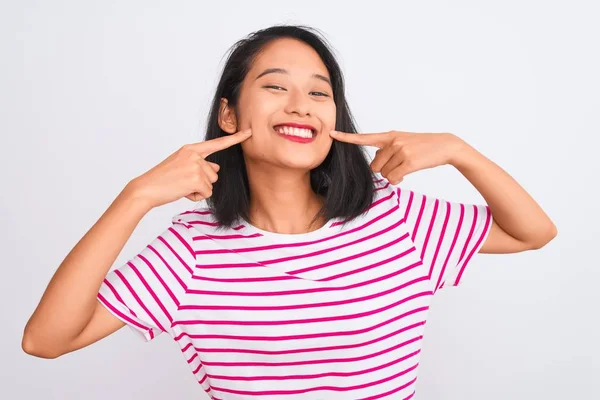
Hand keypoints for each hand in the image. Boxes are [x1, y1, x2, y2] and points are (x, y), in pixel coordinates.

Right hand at [128, 129, 251, 208]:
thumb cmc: (162, 179)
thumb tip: (217, 169)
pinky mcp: (196, 179)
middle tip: (182, 182)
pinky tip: (182, 192)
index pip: (217, 143)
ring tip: (181, 187)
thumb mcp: (182, 166)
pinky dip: (195, 197)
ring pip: (211, 184)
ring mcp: (196, 166)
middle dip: (202, 182)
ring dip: (198, 190)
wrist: (146, 188)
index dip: (235, 139)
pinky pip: (206, 193)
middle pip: (214, 174)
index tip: (248, 132)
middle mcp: (195, 155)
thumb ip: (200, 165)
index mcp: (191, 149)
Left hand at [330, 130, 465, 183]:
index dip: (347, 138)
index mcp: (389, 136)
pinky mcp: (409, 161)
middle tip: (399, 165)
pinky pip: (394, 178)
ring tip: (406, 166)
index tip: (332, 134)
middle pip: (375, 166)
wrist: (445, 145)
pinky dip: (399, 180)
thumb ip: (387, 149)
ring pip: (384, 174)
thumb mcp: (403, 142)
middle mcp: (393, 141)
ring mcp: (401, 151)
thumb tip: (377, 164)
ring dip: (394, 175)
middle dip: (384, 170)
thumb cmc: (422, 146)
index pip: (364, 138)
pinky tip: (407, 174)